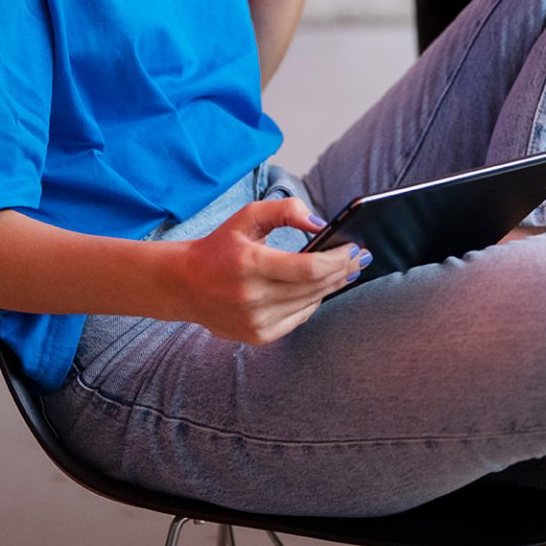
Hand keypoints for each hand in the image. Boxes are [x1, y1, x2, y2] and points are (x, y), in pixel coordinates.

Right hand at [170, 197, 365, 343]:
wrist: (185, 285)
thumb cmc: (220, 247)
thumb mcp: (247, 217)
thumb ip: (285, 210)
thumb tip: (320, 223)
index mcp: (249, 264)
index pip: (308, 268)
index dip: (338, 259)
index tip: (354, 248)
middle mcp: (252, 297)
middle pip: (315, 287)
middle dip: (343, 271)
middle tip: (361, 258)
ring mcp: (255, 321)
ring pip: (310, 303)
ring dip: (333, 286)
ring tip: (348, 271)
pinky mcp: (258, 335)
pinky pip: (298, 318)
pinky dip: (313, 302)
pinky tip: (321, 289)